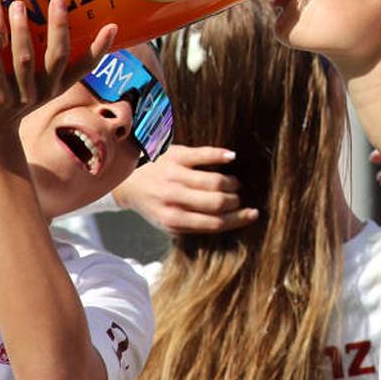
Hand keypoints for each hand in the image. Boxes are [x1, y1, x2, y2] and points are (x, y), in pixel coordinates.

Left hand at [0, 0, 116, 135]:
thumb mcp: (38, 78)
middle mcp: (46, 90)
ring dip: (22, 32)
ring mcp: (22, 96)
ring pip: (25, 61)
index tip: (112, 26)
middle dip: (59, 27)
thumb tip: (54, 12)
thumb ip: (46, 53)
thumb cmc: (15, 89)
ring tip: (18, 5)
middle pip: (58, 57)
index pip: (86, 66)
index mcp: (60, 84)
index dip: (100, 48)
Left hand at [112, 145, 258, 233]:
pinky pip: (204, 154)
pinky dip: (222, 155)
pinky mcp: (174, 155)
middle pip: (217, 203)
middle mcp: (173, 198)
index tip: (252, 214)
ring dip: (231, 183)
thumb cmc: (155, 205)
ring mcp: (174, 175)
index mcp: (173, 220)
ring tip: (234, 183)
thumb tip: (231, 222)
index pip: (214, 223)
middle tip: (239, 198)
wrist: (128, 182)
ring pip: (215, 181)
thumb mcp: (169, 223)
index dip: (238, 219)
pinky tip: (232, 157)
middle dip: (235, 202)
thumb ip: (195, 226)